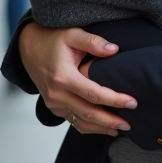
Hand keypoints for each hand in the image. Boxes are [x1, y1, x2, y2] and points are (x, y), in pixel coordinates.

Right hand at [19, 22, 137, 135]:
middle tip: (130, 123)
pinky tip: (104, 127)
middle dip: (111, 120)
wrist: (29, 47)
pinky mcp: (53, 107)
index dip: (115, 100)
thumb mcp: (72, 34)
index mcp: (62, 76)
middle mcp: (56, 93)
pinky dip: (89, 127)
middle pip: (88, 113)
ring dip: (101, 128)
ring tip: (120, 128)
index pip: (94, 94)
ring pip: (80, 122)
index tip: (132, 102)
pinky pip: (73, 121)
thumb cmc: (52, 39)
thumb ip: (93, 42)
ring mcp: (53, 102)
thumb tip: (114, 50)